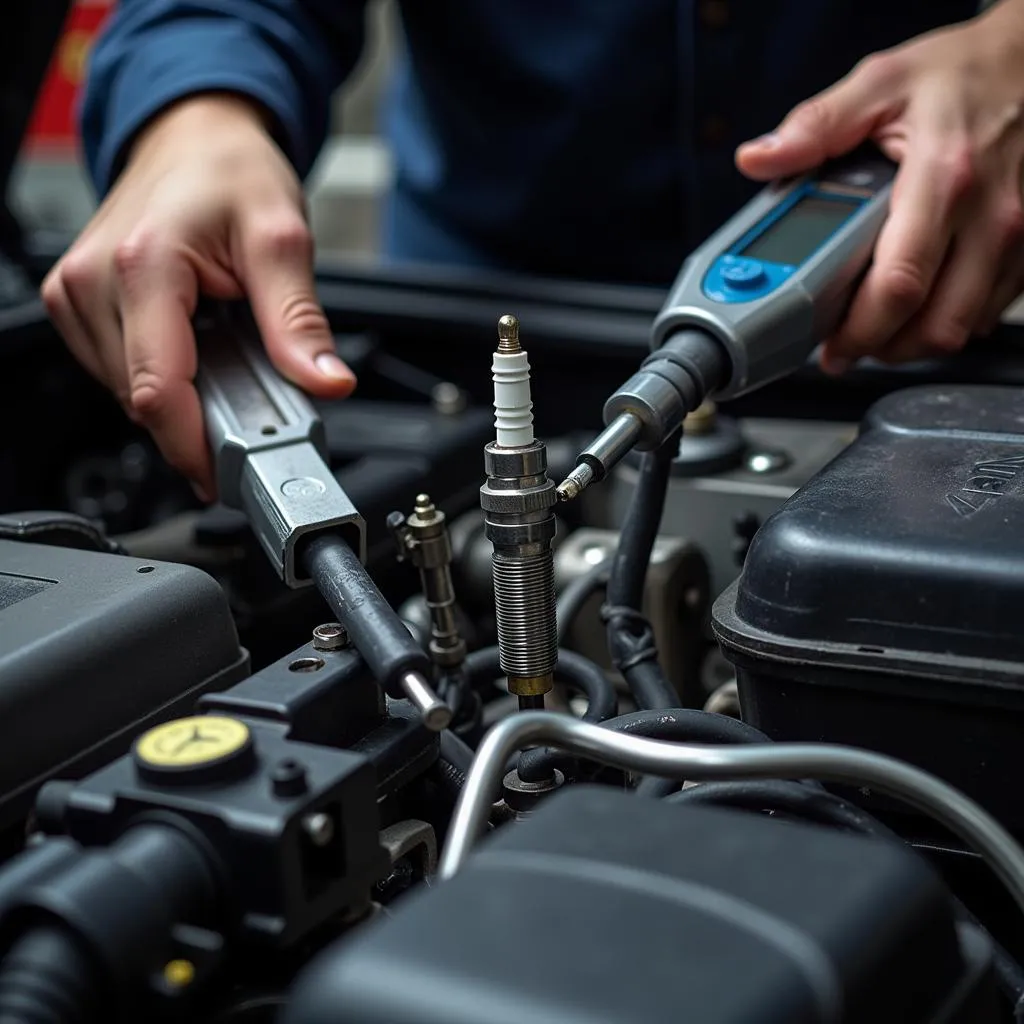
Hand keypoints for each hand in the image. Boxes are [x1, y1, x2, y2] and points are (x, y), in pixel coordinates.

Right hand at [42, 94, 355, 497]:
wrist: (194, 136)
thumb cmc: (230, 171)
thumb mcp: (282, 239)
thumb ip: (300, 321)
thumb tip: (326, 382)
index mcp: (142, 267)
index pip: (157, 391)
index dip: (196, 446)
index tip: (231, 475)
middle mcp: (93, 282)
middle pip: (144, 400)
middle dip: (202, 422)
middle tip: (257, 407)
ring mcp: (78, 294)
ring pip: (130, 392)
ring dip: (184, 399)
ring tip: (227, 360)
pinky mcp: (81, 303)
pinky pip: (122, 371)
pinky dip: (165, 377)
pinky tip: (196, 350)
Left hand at [736, 1, 1023, 372]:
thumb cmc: (961, 75)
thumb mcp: (880, 83)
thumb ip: (816, 126)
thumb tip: (759, 159)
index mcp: (943, 178)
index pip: (898, 285)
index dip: (858, 331)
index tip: (827, 343)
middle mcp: (990, 216)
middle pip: (934, 325)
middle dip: (880, 348)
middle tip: (845, 345)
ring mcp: (1018, 237)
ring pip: (962, 328)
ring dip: (913, 343)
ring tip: (876, 330)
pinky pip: (987, 313)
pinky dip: (947, 322)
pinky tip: (918, 308)